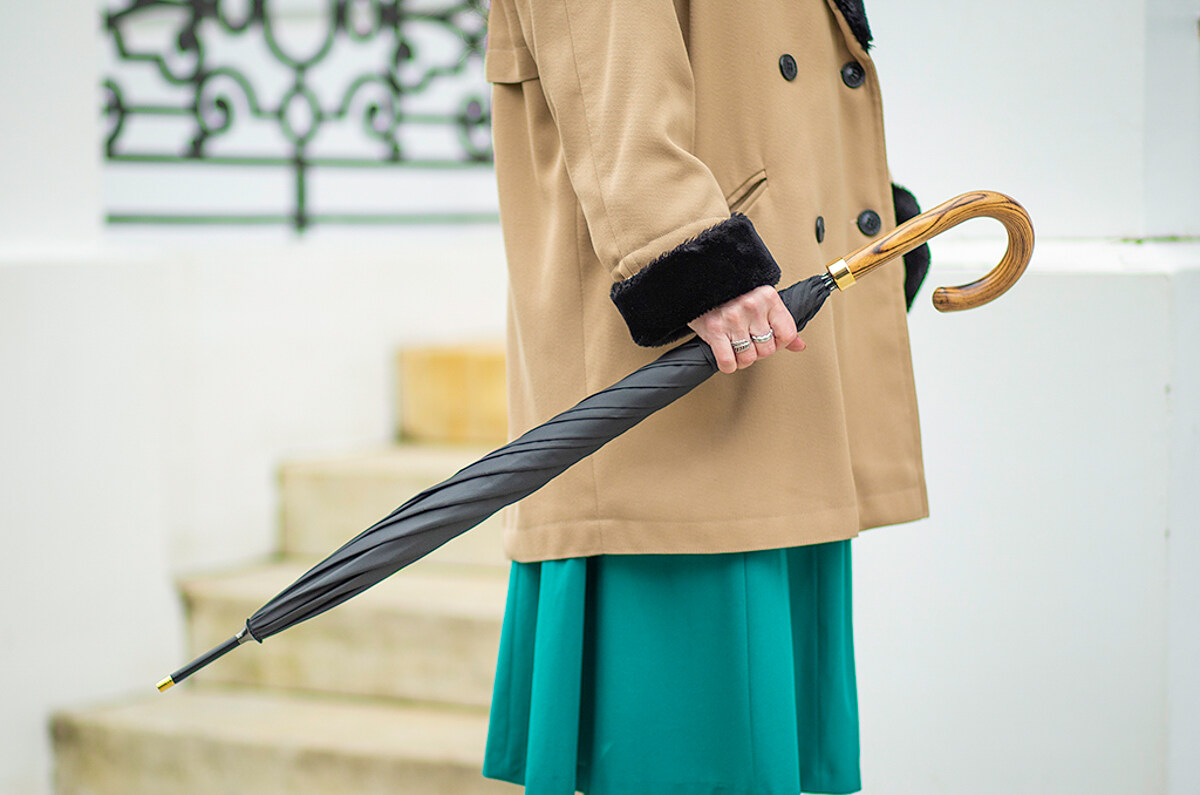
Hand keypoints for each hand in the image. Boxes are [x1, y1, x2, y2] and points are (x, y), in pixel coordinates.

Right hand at [687, 285, 806, 373]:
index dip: (780, 343)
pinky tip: (726, 354)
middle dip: (758, 351)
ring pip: (748, 358)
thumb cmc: (732, 293)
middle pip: (767, 350)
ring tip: (737, 347)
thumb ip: (781, 324)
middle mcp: (752, 307)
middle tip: (748, 341)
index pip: (788, 334)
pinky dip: (728, 364)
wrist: (700, 282)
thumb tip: (800, 346)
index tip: (770, 339)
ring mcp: (733, 319)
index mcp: (768, 297)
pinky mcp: (714, 330)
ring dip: (742, 359)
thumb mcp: (762, 302)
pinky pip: (728, 362)